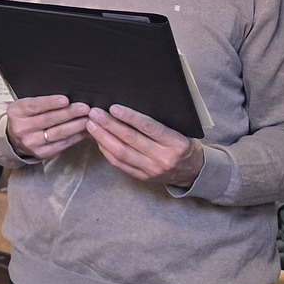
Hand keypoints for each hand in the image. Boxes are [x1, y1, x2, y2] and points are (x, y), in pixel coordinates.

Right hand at [5, 95, 90, 157]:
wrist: (14, 138)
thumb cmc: (25, 118)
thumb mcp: (25, 106)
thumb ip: (41, 102)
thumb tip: (67, 99)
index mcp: (16, 112)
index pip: (35, 106)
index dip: (51, 103)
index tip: (65, 100)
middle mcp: (22, 128)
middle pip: (49, 119)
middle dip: (69, 113)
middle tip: (84, 108)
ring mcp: (32, 142)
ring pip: (58, 133)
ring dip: (76, 125)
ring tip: (87, 119)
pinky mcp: (42, 153)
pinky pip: (62, 144)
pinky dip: (75, 137)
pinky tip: (83, 131)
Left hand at [87, 104, 203, 186]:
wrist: (192, 171)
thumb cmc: (182, 144)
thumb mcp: (179, 130)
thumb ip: (158, 122)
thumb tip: (128, 107)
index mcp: (175, 143)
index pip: (149, 127)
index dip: (130, 117)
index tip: (113, 107)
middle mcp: (163, 158)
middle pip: (131, 140)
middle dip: (109, 125)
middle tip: (94, 113)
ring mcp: (152, 170)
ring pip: (122, 153)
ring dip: (103, 137)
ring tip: (91, 124)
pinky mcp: (142, 177)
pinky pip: (120, 164)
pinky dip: (106, 151)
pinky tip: (98, 140)